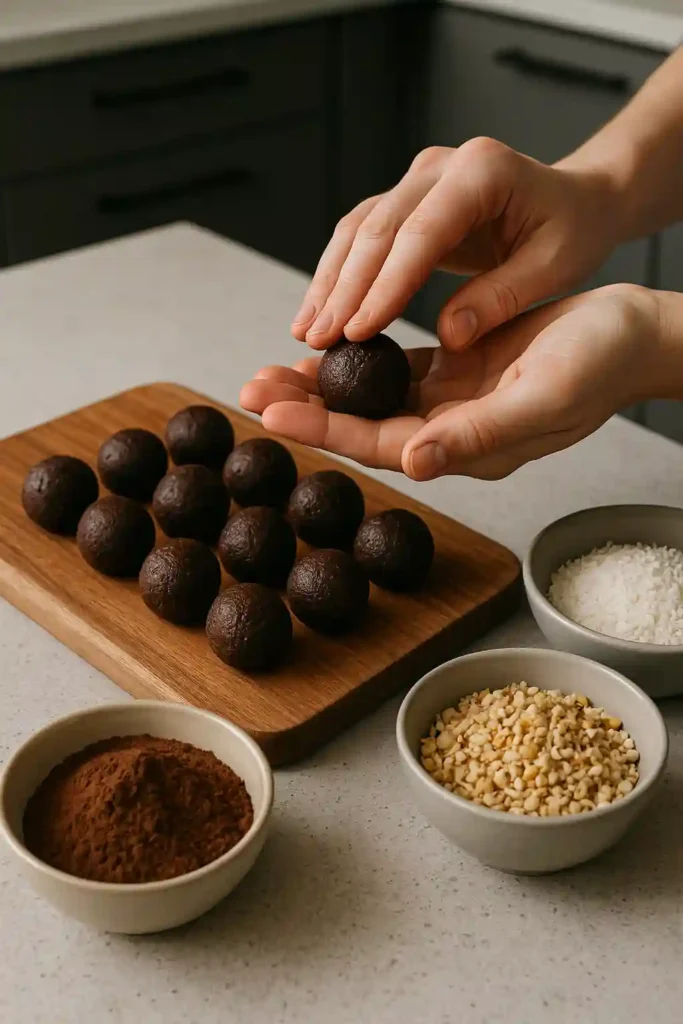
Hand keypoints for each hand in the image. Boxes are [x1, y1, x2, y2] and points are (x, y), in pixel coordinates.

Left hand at [243, 285, 659, 480]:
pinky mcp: (456, 370)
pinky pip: (393, 368)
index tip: (269, 412)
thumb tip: (414, 461)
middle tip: (248, 388)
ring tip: (269, 370)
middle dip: (304, 409)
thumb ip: (478, 436)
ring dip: (321, 385)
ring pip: (370, 397)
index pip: (381, 444)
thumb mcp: (543, 399)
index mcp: (467, 448)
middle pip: (362, 426)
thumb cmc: (600, 365)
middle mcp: (450, 432)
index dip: (324, 429)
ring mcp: (451, 402)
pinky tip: (325, 345)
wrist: (634, 335)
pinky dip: (357, 358)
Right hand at [290, 139, 620, 351]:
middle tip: (318, 340)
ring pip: (357, 230)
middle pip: (377, 228)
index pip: (420, 232)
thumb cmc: (572, 230)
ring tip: (307, 333)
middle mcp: (440, 167)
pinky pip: (362, 237)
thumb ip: (502, 298)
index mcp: (481, 171)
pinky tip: (322, 313)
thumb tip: (449, 335)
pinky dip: (339, 276)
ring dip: (329, 283)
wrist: (574, 200)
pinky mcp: (406, 201)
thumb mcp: (555, 266)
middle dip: (344, 289)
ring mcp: (418, 181)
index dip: (384, 285)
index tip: (358, 331)